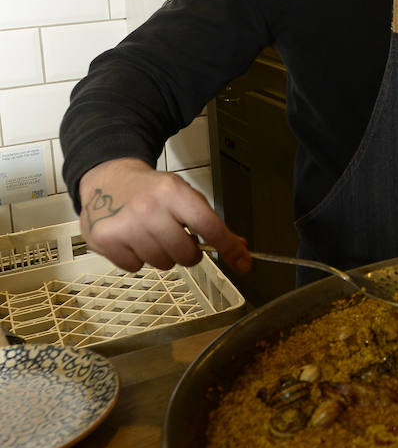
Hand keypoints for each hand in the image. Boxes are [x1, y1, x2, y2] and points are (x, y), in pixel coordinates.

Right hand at [78, 158, 251, 274]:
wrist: (109, 179)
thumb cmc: (151, 190)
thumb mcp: (184, 195)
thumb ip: (210, 222)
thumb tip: (240, 250)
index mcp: (173, 191)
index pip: (210, 227)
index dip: (229, 247)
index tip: (242, 262)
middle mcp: (148, 208)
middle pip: (187, 255)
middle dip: (188, 251)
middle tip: (178, 237)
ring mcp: (125, 225)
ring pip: (163, 264)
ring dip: (162, 254)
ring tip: (151, 233)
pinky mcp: (105, 240)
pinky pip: (136, 268)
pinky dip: (137, 258)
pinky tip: (132, 238)